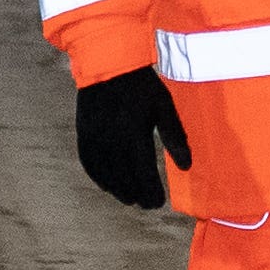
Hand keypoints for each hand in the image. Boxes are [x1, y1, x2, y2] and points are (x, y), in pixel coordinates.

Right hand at [72, 64, 192, 208]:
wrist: (107, 65)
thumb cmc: (141, 86)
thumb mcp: (164, 106)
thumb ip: (174, 136)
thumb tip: (186, 165)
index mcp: (135, 133)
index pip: (144, 173)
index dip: (151, 192)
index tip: (158, 204)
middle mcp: (112, 140)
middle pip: (124, 179)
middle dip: (136, 195)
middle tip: (146, 204)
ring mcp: (95, 138)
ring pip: (106, 175)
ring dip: (118, 190)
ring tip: (129, 199)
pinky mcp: (83, 134)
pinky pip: (89, 164)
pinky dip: (99, 178)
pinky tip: (107, 186)